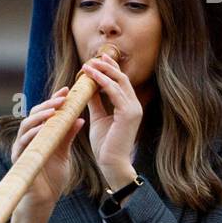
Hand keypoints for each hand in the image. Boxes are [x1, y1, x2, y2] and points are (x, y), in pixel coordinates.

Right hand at [10, 87, 84, 214]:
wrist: (44, 200)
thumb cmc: (52, 177)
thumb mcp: (64, 152)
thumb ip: (68, 136)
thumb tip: (80, 118)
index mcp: (41, 134)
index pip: (46, 112)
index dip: (55, 100)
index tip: (68, 90)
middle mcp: (29, 138)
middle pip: (35, 114)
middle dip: (48, 104)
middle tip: (63, 98)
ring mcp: (22, 148)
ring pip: (26, 125)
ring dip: (40, 116)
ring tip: (53, 109)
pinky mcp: (19, 159)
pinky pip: (23, 143)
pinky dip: (32, 134)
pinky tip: (43, 129)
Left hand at [79, 53, 141, 186]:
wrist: (111, 164)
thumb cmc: (105, 145)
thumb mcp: (98, 118)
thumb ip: (95, 102)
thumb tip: (87, 88)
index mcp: (129, 106)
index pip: (121, 82)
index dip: (110, 69)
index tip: (96, 60)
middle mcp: (134, 105)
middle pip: (122, 78)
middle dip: (107, 66)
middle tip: (92, 58)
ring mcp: (133, 109)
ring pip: (119, 82)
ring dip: (103, 71)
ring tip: (88, 65)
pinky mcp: (128, 114)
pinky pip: (115, 92)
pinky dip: (102, 82)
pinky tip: (91, 76)